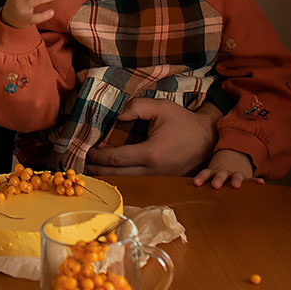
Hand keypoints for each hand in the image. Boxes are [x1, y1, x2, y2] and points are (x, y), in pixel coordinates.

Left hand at [85, 97, 216, 175]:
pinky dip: (123, 178)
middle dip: (97, 170)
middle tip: (81, 164)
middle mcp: (153, 171)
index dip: (98, 157)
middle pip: (117, 175)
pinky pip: (137, 182)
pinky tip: (112, 172)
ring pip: (127, 182)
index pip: (116, 158)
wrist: (208, 139)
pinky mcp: (163, 182)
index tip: (85, 151)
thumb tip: (116, 115)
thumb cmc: (183, 121)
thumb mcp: (161, 107)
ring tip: (92, 170)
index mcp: (151, 153)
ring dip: (108, 177)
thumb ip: (136, 107)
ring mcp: (159, 180)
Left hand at [193, 149, 261, 189]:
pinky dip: (256, 181)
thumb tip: (181, 193)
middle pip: (220, 175)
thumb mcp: (209, 174)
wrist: (233, 155)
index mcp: (213, 172)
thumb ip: (200, 181)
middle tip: (215, 185)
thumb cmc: (217, 173)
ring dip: (236, 180)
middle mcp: (223, 172)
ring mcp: (235, 174)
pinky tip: (261, 183)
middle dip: (218, 180)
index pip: (205, 173)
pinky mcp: (246, 176)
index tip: (196, 183)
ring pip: (236, 176)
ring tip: (236, 185)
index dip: (200, 178)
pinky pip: (251, 179)